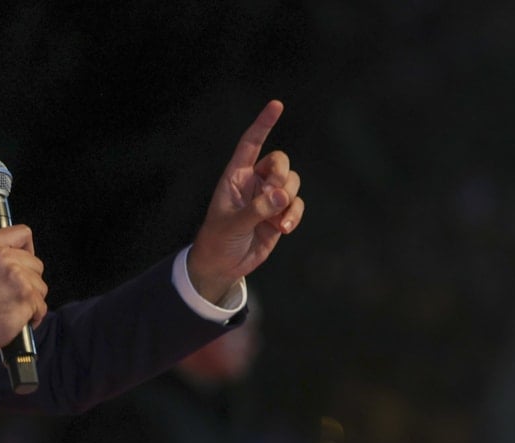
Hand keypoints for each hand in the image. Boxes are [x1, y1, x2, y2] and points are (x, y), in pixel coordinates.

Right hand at [0, 223, 47, 355]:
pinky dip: (34, 316)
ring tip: (13, 308)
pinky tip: (19, 319)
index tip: (23, 262)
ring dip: (32, 300)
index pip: (22, 233)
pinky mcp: (27, 296)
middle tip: (12, 294)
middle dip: (29, 281)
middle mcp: (3, 257)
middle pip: (36, 263)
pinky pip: (42, 305)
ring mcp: (17, 276)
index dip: (27, 248)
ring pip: (41, 286)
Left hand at [188, 100, 303, 302]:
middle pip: (280, 161)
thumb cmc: (218, 240)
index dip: (263, 124)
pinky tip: (283, 228)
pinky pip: (296, 204)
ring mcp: (269, 198)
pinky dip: (294, 214)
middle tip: (274, 195)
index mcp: (236, 176)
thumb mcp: (232, 224)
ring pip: (292, 182)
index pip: (250, 143)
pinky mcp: (280, 214)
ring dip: (289, 199)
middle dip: (282, 175)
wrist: (224, 265)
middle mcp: (254, 182)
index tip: (276, 106)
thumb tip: (280, 196)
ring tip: (278, 221)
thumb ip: (256, 209)